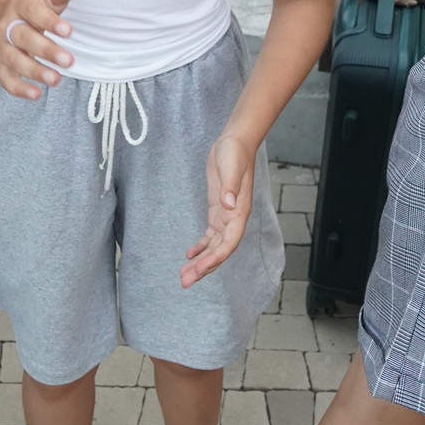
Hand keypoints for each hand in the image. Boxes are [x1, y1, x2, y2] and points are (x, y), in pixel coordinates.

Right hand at [0, 0, 91, 99]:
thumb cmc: (31, 5)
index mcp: (21, 4)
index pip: (34, 12)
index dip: (50, 22)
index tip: (69, 31)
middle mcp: (8, 26)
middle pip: (24, 39)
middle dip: (46, 51)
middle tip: (70, 62)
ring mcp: (3, 46)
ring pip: (14, 61)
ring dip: (34, 72)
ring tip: (56, 80)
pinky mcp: (1, 64)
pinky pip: (5, 78)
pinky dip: (18, 89)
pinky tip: (37, 95)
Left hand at [182, 134, 255, 287]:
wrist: (236, 141)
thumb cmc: (235, 152)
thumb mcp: (230, 166)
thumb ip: (230, 187)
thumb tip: (229, 205)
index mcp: (239, 212)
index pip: (228, 243)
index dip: (215, 258)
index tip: (199, 269)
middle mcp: (234, 218)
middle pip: (220, 250)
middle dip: (204, 268)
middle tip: (185, 283)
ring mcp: (226, 215)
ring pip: (214, 246)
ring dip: (201, 262)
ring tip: (184, 276)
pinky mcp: (217, 210)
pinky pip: (210, 235)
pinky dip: (201, 247)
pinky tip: (189, 255)